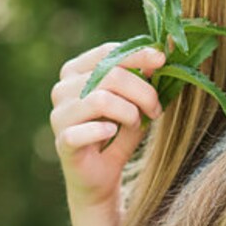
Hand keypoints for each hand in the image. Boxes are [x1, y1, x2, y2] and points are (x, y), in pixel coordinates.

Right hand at [50, 41, 166, 212]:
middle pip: (110, 75)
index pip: (107, 53)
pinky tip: (112, 133)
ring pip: (101, 100)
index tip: (163, 61)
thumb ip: (146, 77)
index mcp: (76, 71)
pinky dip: (104, 130)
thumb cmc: (118, 132)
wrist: (101, 175)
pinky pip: (83, 131)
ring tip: (138, 123)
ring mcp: (59, 115)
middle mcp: (62, 89)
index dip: (137, 55)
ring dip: (129, 112)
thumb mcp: (136, 101)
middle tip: (157, 108)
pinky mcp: (62, 142)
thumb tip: (166, 49)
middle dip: (142, 91)